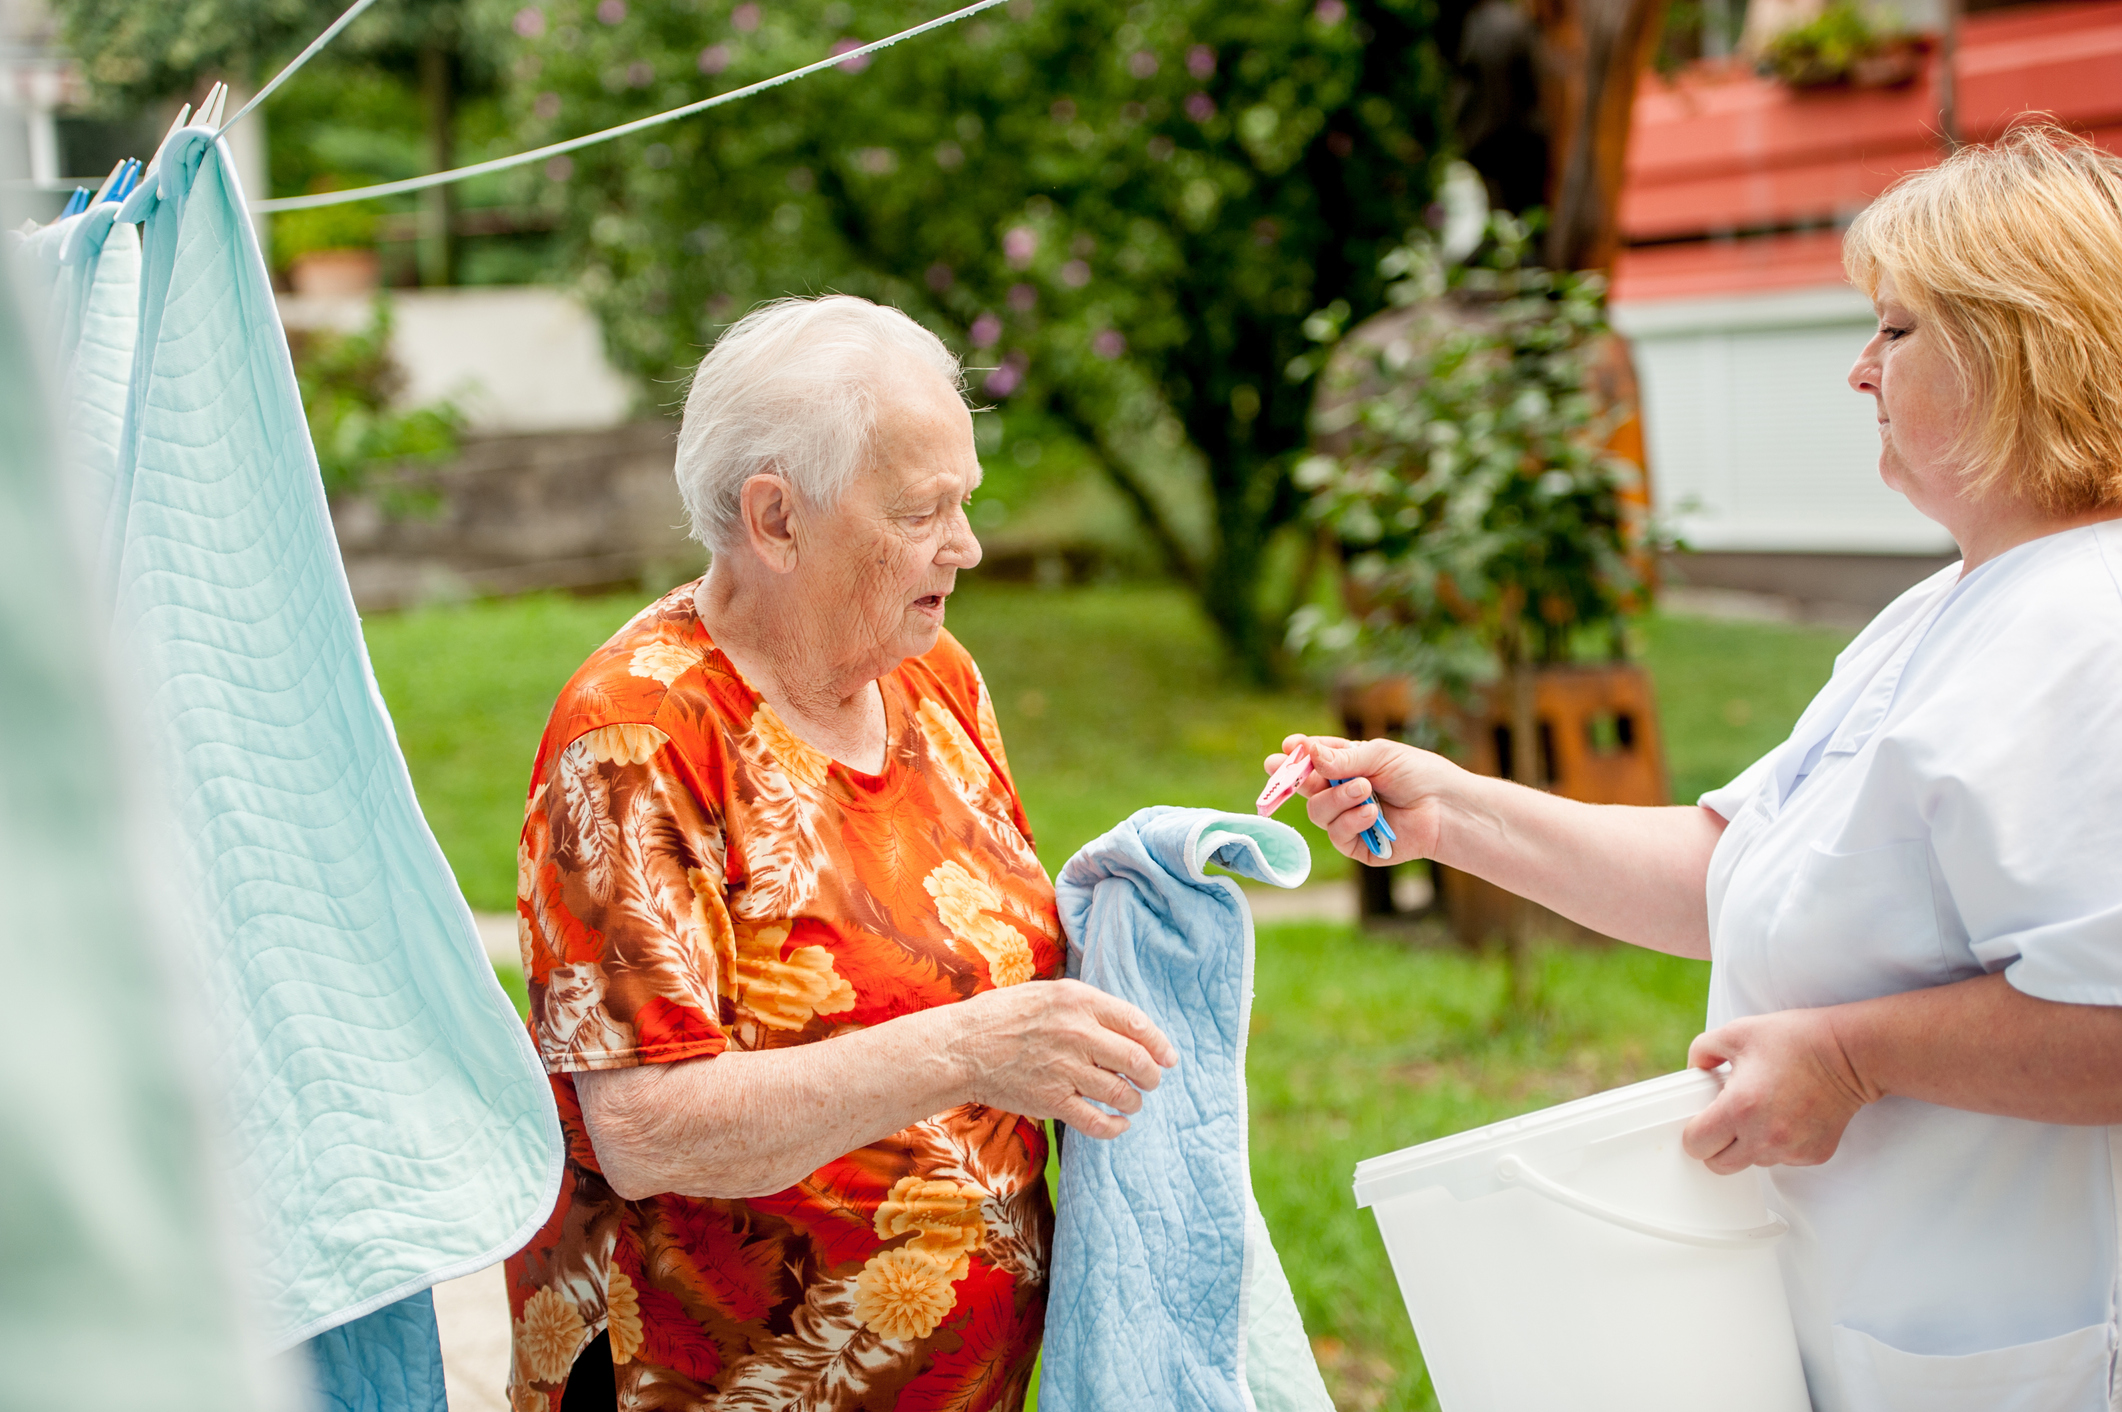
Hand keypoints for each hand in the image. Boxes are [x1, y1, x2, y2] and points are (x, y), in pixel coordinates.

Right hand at [948, 979, 1178, 1138]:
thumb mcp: (1049, 993)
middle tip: (1151, 1082)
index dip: (1160, 1044)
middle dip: (1152, 1076)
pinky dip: (1116, 1127)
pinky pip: (1098, 1121)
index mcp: (1079, 1001)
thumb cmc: (1004, 1016)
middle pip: (1137, 1060)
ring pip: (1122, 1093)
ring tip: (1131, 1101)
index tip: (1168, 1058)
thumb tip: (1126, 1025)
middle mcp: (1078, 1033)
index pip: (1137, 1023)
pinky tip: (1118, 1124)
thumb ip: (1087, 1006)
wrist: (963, 1047)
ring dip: (1134, 1101)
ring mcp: (1066, 1069)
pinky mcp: (1052, 1100)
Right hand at [1264, 734, 1457, 865]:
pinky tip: (1372, 813)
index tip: (1287, 748)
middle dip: (1294, 778)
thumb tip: (1306, 752)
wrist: (1447, 809)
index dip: (1297, 755)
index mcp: (1348, 765)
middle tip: (1284, 769)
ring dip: (1337, 798)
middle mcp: (1344, 792)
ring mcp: (1348, 820)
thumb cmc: (1420, 776)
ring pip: (1317, 810)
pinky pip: (1336, 833)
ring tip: (1364, 789)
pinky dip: (1351, 820)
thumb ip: (1341, 758)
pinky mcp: (1357, 845)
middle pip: (1304, 787)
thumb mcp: (1379, 756)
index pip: (1314, 759)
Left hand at [1683, 1008, 1881, 1173]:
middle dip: (1715, 1147)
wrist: (1849, 1054)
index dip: (1694, 1133)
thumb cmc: (1796, 1041)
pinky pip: (1782, 1160)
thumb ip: (1703, 1051)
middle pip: (1720, 1166)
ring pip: (1752, 1163)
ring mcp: (1791, 1151)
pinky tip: (1787, 1116)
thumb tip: (1694, 1071)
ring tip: (1762, 1111)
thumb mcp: (1737, 1032)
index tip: (1701, 1120)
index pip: (1696, 1145)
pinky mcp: (1813, 1155)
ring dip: (1749, 1145)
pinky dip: (1778, 1144)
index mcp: (1740, 1108)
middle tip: (1725, 1121)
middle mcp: (1765, 1138)